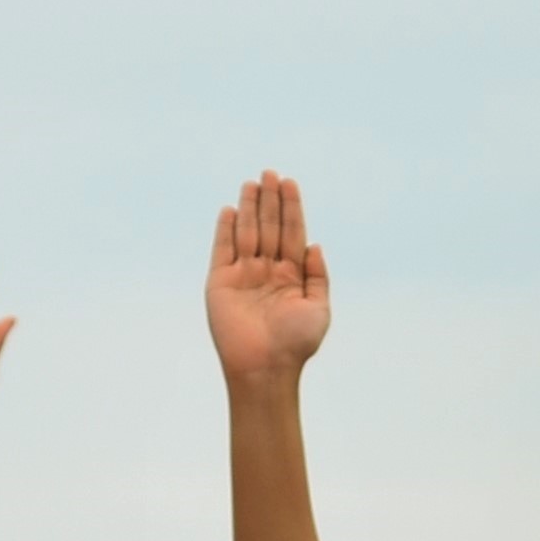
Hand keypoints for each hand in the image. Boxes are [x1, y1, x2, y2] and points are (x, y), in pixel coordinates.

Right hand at [205, 173, 331, 383]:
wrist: (266, 367)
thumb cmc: (296, 343)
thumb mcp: (318, 308)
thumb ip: (318, 276)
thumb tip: (315, 245)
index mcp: (292, 276)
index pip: (292, 233)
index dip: (291, 208)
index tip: (290, 183)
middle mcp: (267, 272)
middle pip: (269, 227)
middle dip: (270, 201)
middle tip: (270, 173)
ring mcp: (243, 276)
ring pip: (246, 233)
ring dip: (249, 207)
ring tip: (253, 183)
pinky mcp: (221, 283)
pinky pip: (222, 250)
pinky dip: (225, 229)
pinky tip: (230, 209)